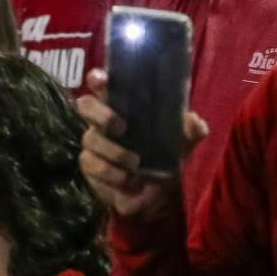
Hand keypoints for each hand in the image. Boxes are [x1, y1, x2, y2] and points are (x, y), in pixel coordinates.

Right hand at [75, 69, 205, 219]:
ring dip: (115, 152)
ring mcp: (94, 143)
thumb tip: (191, 119)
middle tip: (121, 127)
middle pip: (85, 105)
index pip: (103, 85)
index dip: (98, 79)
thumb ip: (192, 130)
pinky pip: (92, 164)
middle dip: (100, 114)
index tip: (101, 80)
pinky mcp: (89, 165)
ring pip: (91, 139)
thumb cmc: (165, 158)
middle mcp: (103, 121)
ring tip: (136, 164)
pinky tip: (127, 179)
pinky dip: (111, 172)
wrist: (157, 196)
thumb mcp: (184, 143)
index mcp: (124, 107)